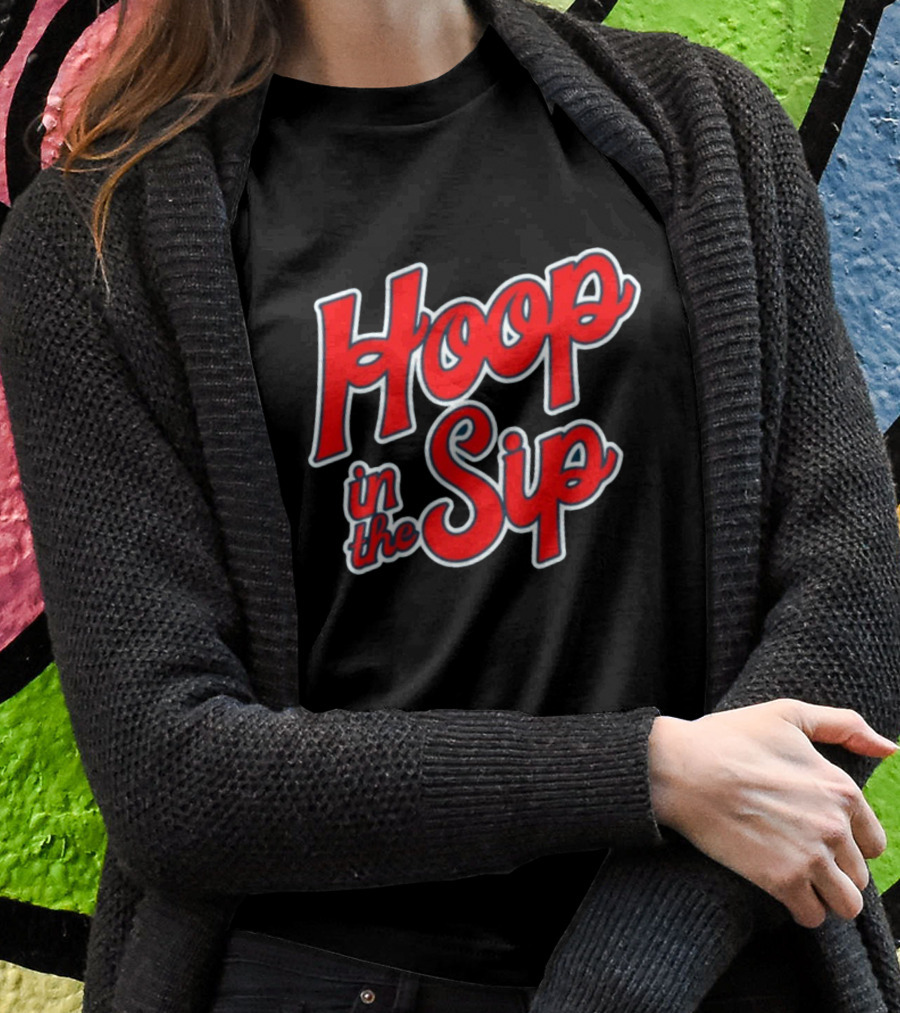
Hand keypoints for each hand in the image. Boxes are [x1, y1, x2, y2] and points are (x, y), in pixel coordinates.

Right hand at [647, 698, 897, 928]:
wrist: (680, 768)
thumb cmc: (729, 738)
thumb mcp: (787, 714)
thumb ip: (843, 726)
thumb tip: (890, 748)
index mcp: (842, 789)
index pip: (873, 842)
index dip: (848, 842)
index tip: (819, 837)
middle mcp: (835, 826)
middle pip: (859, 875)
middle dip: (834, 870)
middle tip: (800, 856)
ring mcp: (810, 856)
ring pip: (846, 904)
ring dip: (825, 896)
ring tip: (798, 881)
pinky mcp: (781, 880)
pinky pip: (813, 917)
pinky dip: (802, 909)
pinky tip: (782, 891)